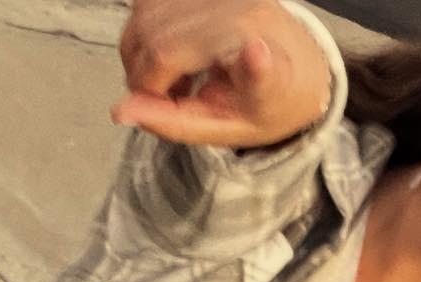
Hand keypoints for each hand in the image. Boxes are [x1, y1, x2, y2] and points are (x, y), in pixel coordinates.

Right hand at [113, 0, 331, 147]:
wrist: (301, 66)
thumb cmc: (268, 102)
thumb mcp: (230, 128)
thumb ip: (174, 122)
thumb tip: (119, 111)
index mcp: (244, 35)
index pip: (169, 52)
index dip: (155, 74)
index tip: (157, 98)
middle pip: (148, 35)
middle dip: (141, 78)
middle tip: (168, 103)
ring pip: (141, 14)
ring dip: (142, 56)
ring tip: (175, 81)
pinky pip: (149, 2)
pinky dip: (147, 34)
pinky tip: (173, 56)